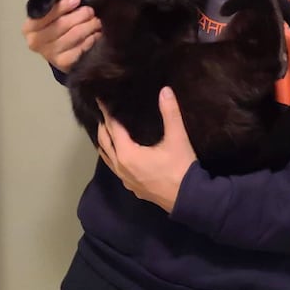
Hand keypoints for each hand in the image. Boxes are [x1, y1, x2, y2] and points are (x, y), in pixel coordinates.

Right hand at [21, 0, 101, 71]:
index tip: (76, 0)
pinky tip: (96, 34)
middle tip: (90, 12)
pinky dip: (90, 40)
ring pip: (73, 36)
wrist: (61, 51)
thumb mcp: (57, 10)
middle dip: (80, 15)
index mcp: (29, 27)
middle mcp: (35, 42)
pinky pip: (80, 50)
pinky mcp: (63, 64)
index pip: (44, 15)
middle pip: (61, 25)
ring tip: (96, 21)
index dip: (61, 7)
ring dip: (88, 26)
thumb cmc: (57, 26)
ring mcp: (49, 55)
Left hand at [97, 87, 196, 212]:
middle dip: (103, 126)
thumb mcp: (177, 138)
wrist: (188, 199)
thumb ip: (170, 113)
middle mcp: (121, 167)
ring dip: (106, 142)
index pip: (113, 128)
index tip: (100, 100)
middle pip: (105, 143)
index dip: (107, 112)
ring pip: (108, 158)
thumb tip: (165, 90)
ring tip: (107, 130)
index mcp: (127, 154)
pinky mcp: (133, 187)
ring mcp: (126, 179)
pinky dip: (113, 156)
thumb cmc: (180, 167)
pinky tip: (121, 152)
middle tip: (103, 111)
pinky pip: (116, 168)